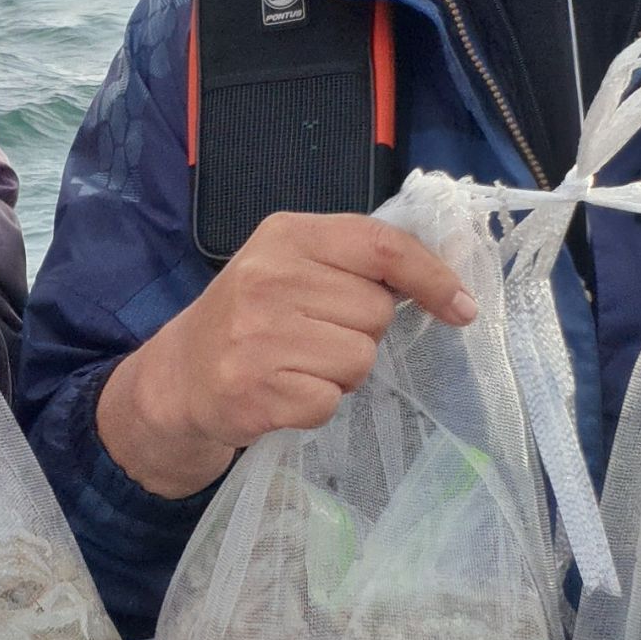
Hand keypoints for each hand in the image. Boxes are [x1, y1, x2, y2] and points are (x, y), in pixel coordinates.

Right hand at [99, 209, 478, 500]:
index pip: (383, 246)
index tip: (462, 307)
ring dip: (340, 373)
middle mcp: (270, 277)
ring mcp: (259, 334)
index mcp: (286, 235)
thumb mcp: (290, 265)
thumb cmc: (249, 318)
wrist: (178, 377)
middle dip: (360, 332)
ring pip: (359, 359)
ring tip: (298, 364)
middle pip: (376, 311)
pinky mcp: (257, 389)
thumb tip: (449, 288)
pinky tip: (284, 391)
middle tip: (315, 335)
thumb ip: (355, 263)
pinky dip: (317, 404)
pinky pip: (330, 401)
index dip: (432, 277)